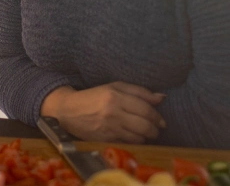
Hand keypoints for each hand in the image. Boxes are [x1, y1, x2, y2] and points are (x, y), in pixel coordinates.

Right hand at [42, 82, 165, 142]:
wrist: (69, 110)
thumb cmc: (93, 97)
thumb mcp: (112, 87)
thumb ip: (138, 91)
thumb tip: (161, 97)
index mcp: (115, 96)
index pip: (145, 108)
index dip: (157, 115)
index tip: (161, 120)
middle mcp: (113, 112)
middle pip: (145, 124)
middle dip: (156, 128)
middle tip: (157, 128)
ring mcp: (110, 127)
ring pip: (140, 136)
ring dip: (147, 136)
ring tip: (146, 133)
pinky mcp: (107, 139)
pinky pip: (130, 143)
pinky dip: (136, 141)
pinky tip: (134, 137)